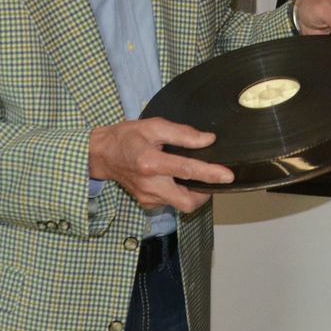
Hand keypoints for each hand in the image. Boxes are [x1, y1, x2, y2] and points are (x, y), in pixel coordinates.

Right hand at [89, 117, 233, 213]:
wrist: (103, 155)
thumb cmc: (127, 138)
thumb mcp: (154, 126)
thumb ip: (182, 133)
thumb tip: (207, 140)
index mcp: (150, 162)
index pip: (186, 170)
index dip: (209, 174)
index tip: (227, 176)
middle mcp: (149, 185)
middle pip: (187, 202)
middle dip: (205, 195)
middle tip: (211, 180)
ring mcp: (148, 197)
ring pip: (181, 204)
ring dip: (192, 192)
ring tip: (190, 175)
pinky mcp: (147, 203)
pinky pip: (171, 203)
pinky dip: (179, 193)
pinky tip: (173, 179)